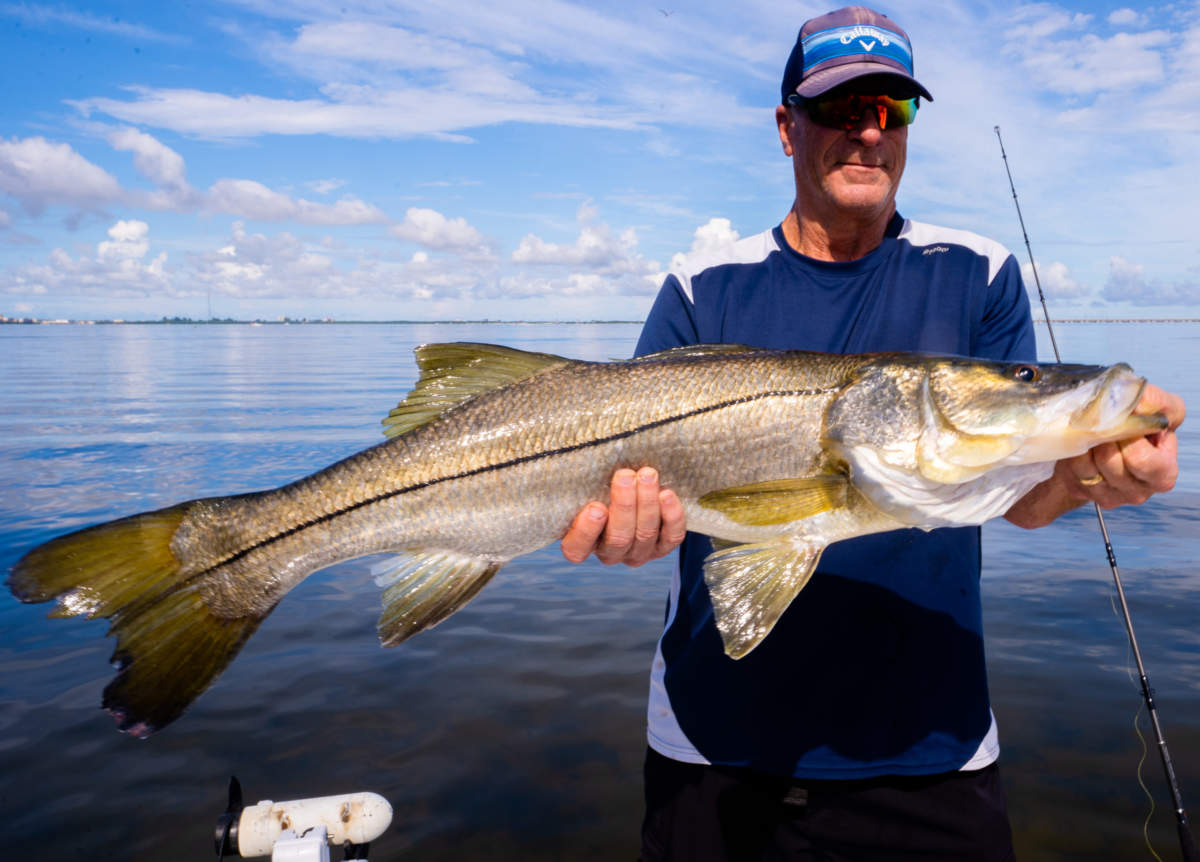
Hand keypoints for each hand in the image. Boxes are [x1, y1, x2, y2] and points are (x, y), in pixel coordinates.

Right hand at [560, 467, 686, 566]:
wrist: (632, 487)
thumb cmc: (597, 484)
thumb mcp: (581, 482)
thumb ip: (575, 478)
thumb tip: (561, 449)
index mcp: (581, 543)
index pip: (577, 549)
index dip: (586, 531)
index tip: (595, 507)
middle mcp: (610, 552)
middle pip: (618, 538)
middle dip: (624, 505)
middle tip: (625, 475)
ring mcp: (638, 552)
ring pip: (644, 534)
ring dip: (647, 504)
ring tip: (647, 475)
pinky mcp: (662, 546)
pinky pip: (671, 537)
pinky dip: (672, 517)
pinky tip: (667, 494)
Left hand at [1061, 383, 1183, 506]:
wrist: (1110, 438)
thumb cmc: (1141, 426)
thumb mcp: (1158, 409)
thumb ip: (1156, 402)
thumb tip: (1138, 402)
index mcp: (1162, 475)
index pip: (1139, 459)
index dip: (1128, 435)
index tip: (1124, 419)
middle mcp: (1137, 492)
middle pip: (1109, 461)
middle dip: (1104, 436)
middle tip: (1104, 421)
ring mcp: (1108, 496)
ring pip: (1086, 465)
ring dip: (1086, 442)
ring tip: (1093, 430)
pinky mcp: (1082, 492)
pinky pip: (1070, 469)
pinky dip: (1073, 450)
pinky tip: (1083, 443)